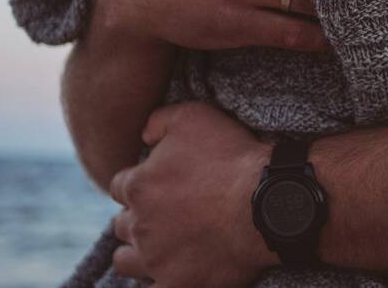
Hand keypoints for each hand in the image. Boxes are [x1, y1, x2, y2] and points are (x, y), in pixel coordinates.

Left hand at [109, 103, 276, 286]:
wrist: (266, 202)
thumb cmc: (233, 156)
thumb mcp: (194, 116)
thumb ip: (158, 121)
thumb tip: (142, 135)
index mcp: (139, 185)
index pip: (121, 187)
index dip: (140, 184)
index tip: (160, 186)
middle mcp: (139, 224)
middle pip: (123, 224)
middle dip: (139, 218)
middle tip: (167, 215)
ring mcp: (156, 259)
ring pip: (126, 260)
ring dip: (136, 252)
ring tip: (160, 247)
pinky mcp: (176, 285)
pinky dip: (158, 283)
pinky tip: (173, 274)